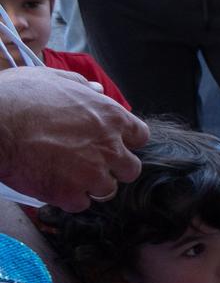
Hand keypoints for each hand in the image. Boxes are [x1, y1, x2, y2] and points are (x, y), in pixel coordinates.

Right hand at [0, 66, 147, 207]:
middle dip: (114, 168)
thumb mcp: (53, 79)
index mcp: (110, 117)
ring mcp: (91, 173)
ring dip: (90, 184)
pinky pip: (80, 204)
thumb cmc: (17, 97)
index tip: (110, 143)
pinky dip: (68, 198)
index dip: (125, 141)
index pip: (139, 136)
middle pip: (130, 169)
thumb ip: (81, 86)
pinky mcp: (69, 194)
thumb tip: (97, 91)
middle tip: (90, 163)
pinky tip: (52, 185)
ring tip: (66, 174)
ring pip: (107, 189)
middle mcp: (108, 147)